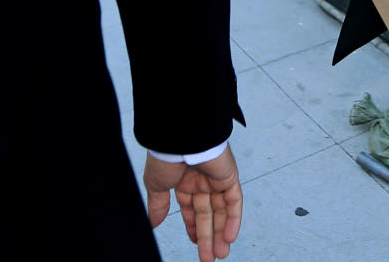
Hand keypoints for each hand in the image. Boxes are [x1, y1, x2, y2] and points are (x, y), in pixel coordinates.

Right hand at [143, 145, 242, 261]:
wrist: (179, 137)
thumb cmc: (165, 156)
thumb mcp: (156, 185)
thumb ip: (158, 205)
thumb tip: (154, 223)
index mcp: (184, 181)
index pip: (192, 208)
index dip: (193, 226)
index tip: (194, 242)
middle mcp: (201, 180)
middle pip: (208, 214)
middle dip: (208, 236)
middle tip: (210, 257)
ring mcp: (216, 178)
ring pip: (221, 211)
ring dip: (221, 233)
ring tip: (220, 254)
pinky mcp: (229, 176)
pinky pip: (234, 200)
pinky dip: (233, 219)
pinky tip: (229, 237)